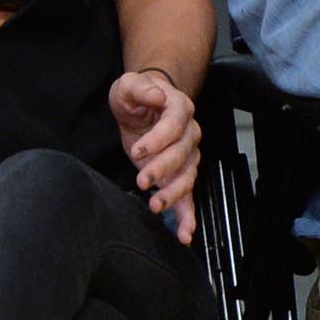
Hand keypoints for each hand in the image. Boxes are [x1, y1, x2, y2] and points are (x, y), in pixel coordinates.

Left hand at [111, 69, 201, 242]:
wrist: (147, 104)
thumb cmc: (138, 95)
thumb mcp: (129, 84)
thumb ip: (141, 88)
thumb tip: (157, 97)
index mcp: (179, 109)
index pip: (174, 125)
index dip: (159, 140)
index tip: (138, 151)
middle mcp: (189, 133)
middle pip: (183, 154)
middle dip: (164, 170)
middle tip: (143, 180)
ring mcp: (188, 156)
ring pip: (188, 177)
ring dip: (175, 194)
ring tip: (157, 206)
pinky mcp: (179, 174)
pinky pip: (189, 197)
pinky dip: (188, 216)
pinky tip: (184, 234)